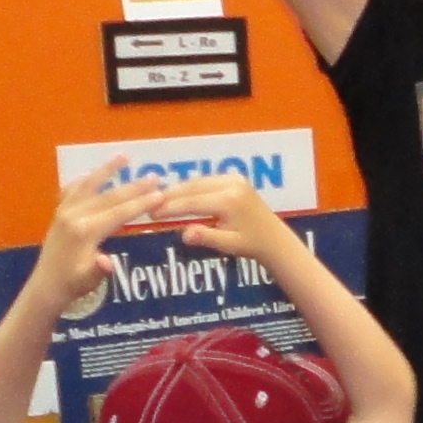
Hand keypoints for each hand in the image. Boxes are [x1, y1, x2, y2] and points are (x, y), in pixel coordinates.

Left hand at [32, 163, 184, 307]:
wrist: (46, 287)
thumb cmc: (73, 285)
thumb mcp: (89, 281)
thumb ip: (99, 270)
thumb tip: (107, 262)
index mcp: (85, 231)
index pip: (119, 213)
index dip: (141, 204)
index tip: (160, 195)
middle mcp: (74, 216)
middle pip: (109, 197)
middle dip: (134, 187)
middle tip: (154, 177)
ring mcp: (64, 212)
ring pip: (90, 186)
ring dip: (107, 170)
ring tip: (124, 156)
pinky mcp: (58, 213)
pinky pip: (72, 190)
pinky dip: (84, 180)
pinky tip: (92, 174)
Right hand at [160, 172, 299, 269]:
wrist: (274, 238)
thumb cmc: (251, 245)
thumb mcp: (228, 245)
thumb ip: (206, 237)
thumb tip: (185, 235)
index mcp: (229, 201)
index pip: (191, 202)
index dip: (169, 207)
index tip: (150, 213)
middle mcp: (232, 184)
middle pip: (192, 187)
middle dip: (170, 196)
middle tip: (149, 205)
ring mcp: (234, 178)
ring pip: (198, 181)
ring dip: (178, 190)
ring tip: (159, 201)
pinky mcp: (235, 178)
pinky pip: (206, 180)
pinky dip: (191, 188)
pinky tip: (177, 196)